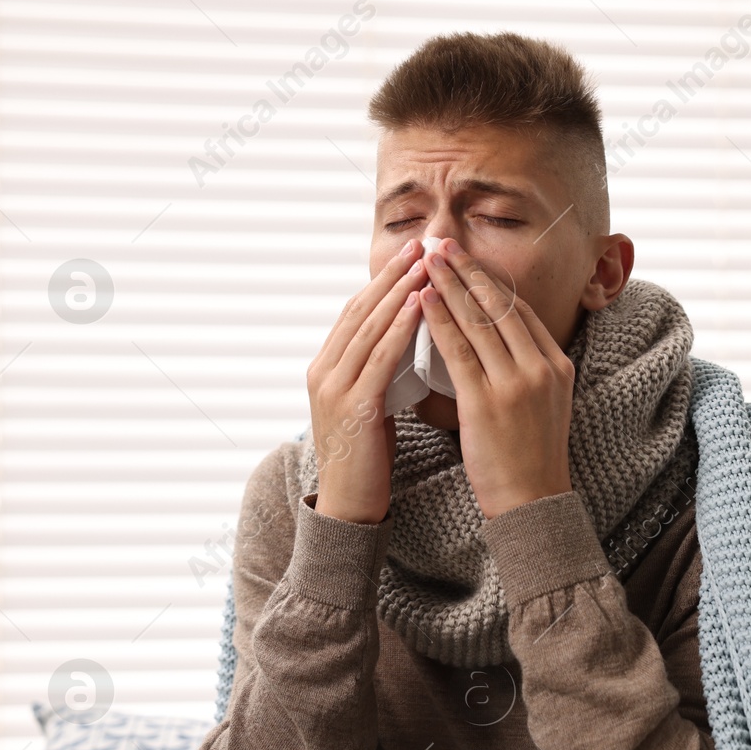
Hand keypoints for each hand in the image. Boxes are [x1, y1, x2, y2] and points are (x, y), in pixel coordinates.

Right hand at [306, 239, 428, 523]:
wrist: (349, 507)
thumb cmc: (366, 458)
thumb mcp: (368, 404)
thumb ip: (376, 371)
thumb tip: (403, 341)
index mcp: (325, 368)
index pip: (355, 311)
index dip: (382, 280)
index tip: (411, 254)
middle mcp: (323, 370)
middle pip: (360, 309)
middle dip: (392, 274)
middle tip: (421, 242)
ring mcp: (334, 387)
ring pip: (370, 326)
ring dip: (400, 290)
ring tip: (426, 262)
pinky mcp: (354, 406)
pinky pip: (381, 357)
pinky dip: (401, 326)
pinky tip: (422, 304)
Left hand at [418, 238, 573, 518]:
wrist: (533, 504)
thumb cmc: (528, 460)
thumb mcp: (543, 404)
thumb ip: (526, 370)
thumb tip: (496, 342)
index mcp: (557, 364)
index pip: (519, 310)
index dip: (489, 281)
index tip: (464, 260)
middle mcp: (541, 367)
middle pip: (499, 306)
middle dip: (467, 270)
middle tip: (441, 244)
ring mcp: (517, 383)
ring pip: (478, 321)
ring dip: (448, 286)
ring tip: (426, 261)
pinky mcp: (488, 402)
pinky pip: (458, 350)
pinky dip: (438, 320)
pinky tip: (421, 301)